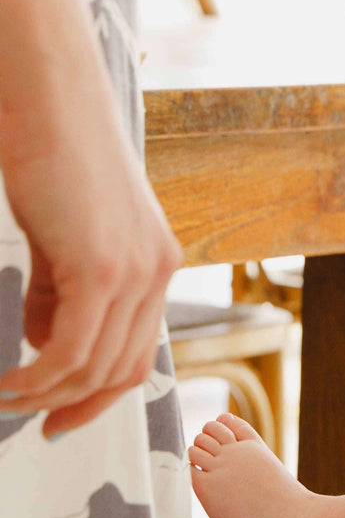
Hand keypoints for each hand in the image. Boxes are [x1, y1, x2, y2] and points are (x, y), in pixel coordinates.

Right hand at [0, 73, 182, 437]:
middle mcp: (157, 272)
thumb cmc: (52, 156)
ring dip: (47, 394)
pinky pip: (73, 348)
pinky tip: (11, 381)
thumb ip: (62, 289)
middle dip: (73, 405)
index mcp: (157, 264)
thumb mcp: (64, 235)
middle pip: (123, 370)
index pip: (138, 352)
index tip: (60, 417)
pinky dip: (40, 377)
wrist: (52, 100)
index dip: (100, 394)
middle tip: (25, 418)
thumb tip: (44, 340)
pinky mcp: (102, 267)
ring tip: (7, 397)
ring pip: (96, 365)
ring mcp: (135, 272)